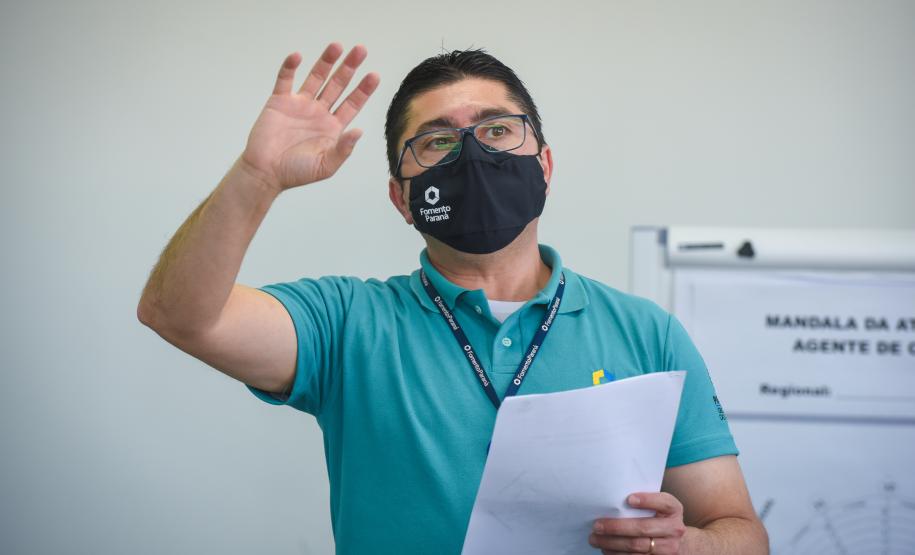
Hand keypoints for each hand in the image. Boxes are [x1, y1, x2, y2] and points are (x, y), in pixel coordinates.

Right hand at [239, 43, 379, 192]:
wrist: (266, 173)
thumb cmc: (296, 172)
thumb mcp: (326, 166)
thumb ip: (343, 149)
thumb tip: (359, 131)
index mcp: (332, 127)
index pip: (352, 103)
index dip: (363, 90)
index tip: (374, 75)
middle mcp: (319, 112)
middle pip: (337, 84)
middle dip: (349, 68)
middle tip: (360, 50)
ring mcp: (300, 105)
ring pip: (316, 77)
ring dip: (326, 62)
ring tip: (337, 46)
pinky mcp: (279, 101)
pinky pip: (285, 80)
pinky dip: (290, 67)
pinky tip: (297, 56)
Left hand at [589, 493, 686, 553]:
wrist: (678, 542)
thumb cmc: (661, 518)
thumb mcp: (660, 506)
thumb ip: (645, 501)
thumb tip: (614, 498)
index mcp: (673, 509)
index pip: (663, 502)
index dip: (647, 500)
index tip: (629, 499)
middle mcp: (674, 529)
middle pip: (642, 528)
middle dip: (616, 527)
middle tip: (597, 526)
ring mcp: (669, 548)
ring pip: (637, 547)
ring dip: (612, 544)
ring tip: (595, 539)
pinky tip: (606, 550)